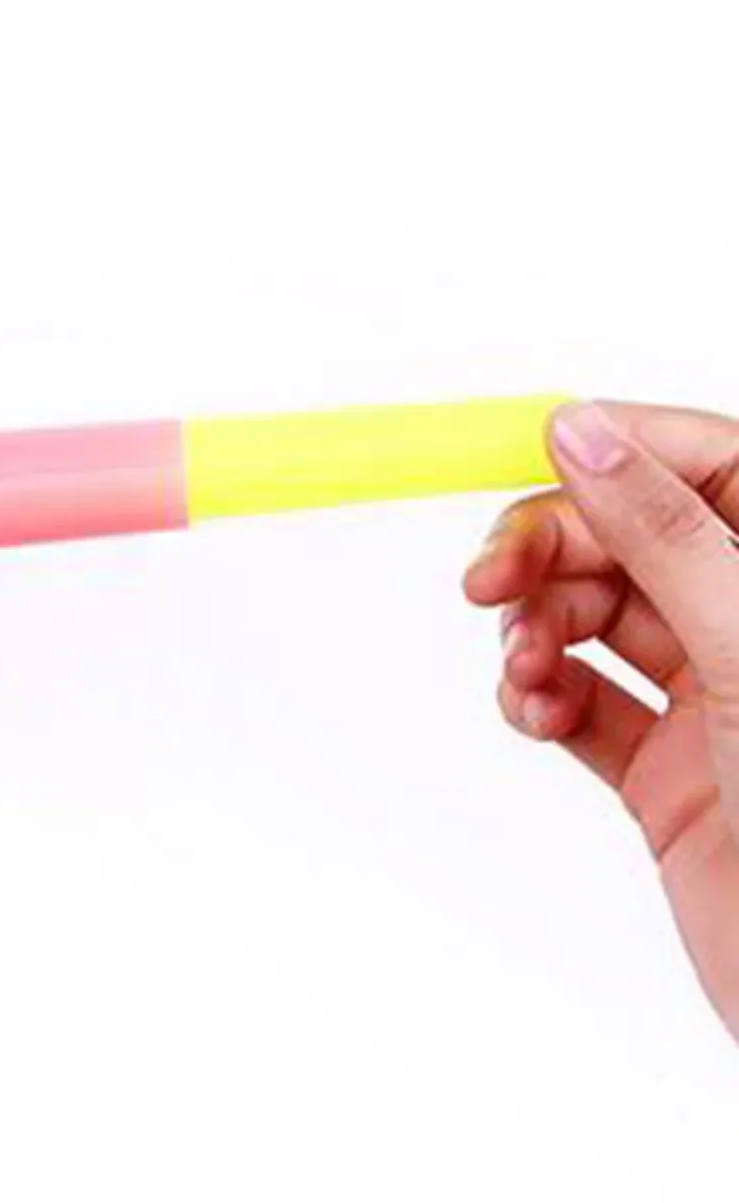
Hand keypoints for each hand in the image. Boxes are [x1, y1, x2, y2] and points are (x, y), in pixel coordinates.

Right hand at [466, 402, 738, 1037]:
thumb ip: (663, 532)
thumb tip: (583, 430)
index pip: (705, 461)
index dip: (616, 447)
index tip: (535, 448)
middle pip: (626, 538)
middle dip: (546, 550)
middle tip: (487, 582)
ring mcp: (715, 701)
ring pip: (590, 619)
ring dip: (534, 631)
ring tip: (522, 670)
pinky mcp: (668, 773)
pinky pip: (579, 704)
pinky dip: (536, 700)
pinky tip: (534, 714)